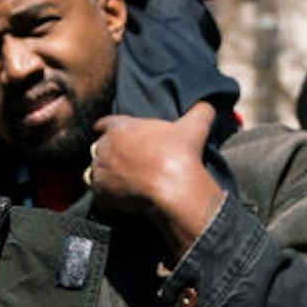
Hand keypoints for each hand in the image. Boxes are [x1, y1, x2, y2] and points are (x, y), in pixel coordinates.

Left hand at [88, 101, 224, 257]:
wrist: (172, 187)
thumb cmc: (180, 154)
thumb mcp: (195, 126)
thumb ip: (201, 111)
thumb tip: (211, 103)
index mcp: (121, 127)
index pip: (105, 123)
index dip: (107, 128)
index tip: (108, 132)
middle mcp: (105, 146)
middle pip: (99, 148)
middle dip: (108, 155)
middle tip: (124, 164)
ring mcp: (100, 170)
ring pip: (95, 172)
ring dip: (104, 177)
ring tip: (118, 184)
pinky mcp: (100, 193)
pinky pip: (98, 196)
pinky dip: (106, 200)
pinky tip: (118, 203)